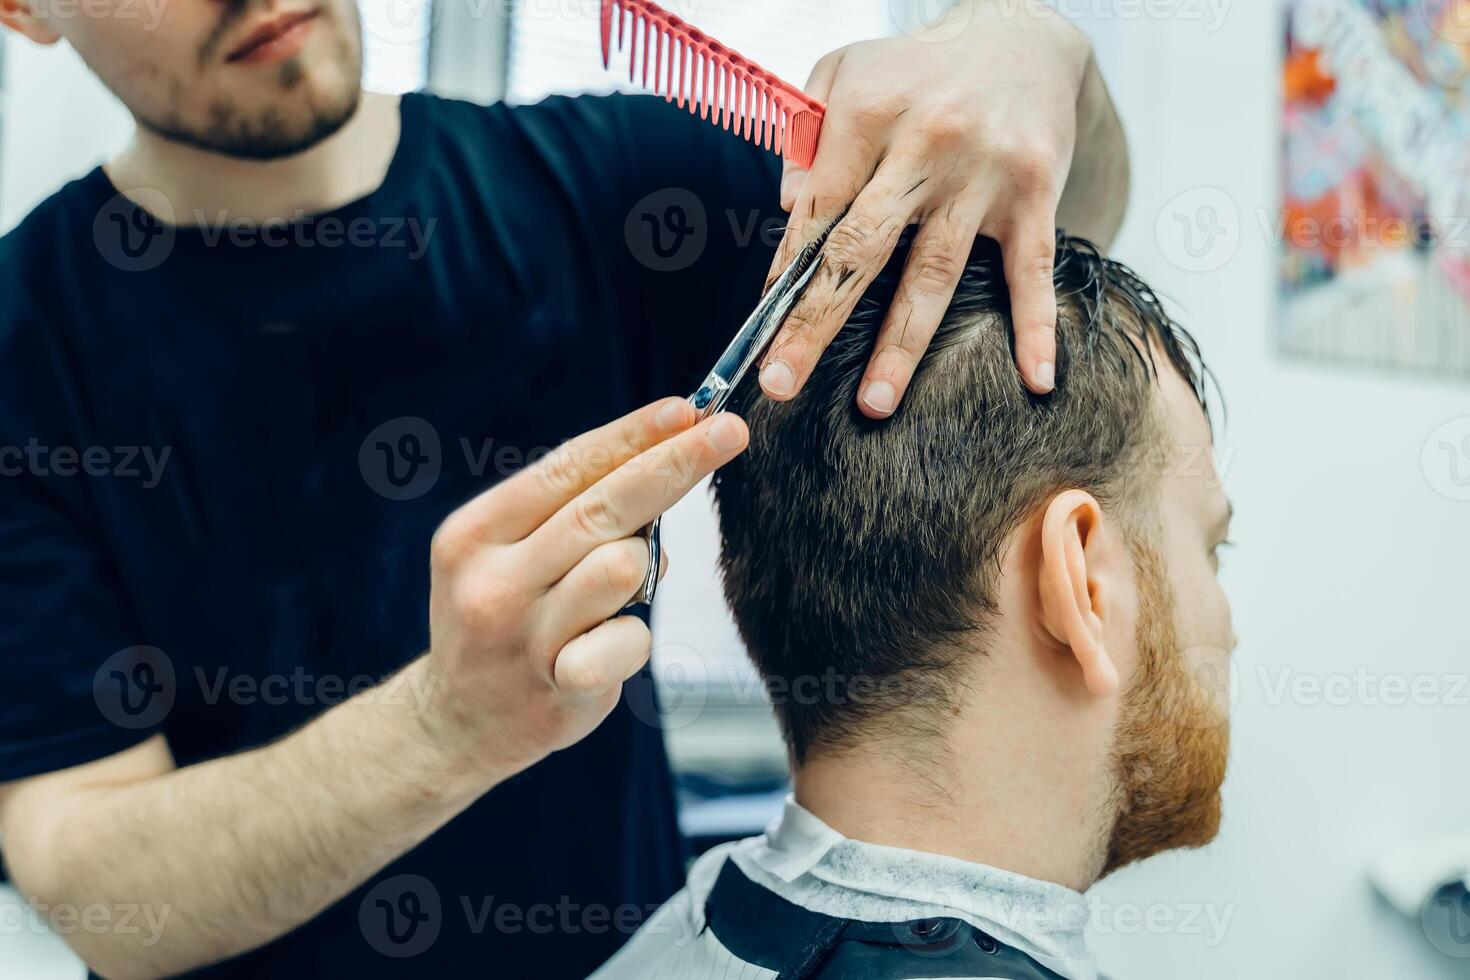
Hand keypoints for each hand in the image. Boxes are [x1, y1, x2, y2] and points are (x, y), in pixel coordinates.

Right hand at [422, 398, 747, 772]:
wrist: (453, 723)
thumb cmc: (499, 621)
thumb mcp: (506, 558)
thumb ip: (570, 518)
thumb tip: (662, 471)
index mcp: (475, 533)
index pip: (565, 468)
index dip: (631, 435)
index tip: (686, 408)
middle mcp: (491, 580)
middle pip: (602, 508)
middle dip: (673, 464)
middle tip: (729, 431)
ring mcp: (523, 637)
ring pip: (622, 568)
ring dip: (642, 567)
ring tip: (616, 593)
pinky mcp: (558, 687)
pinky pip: (631, 638)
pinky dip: (634, 637)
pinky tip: (605, 648)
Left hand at [759, 0, 1095, 413]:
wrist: (1023, 33)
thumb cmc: (917, 69)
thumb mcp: (846, 72)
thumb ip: (805, 136)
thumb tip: (790, 209)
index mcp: (868, 112)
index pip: (816, 212)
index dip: (786, 277)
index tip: (762, 335)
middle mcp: (925, 142)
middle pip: (862, 251)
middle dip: (817, 323)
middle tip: (785, 383)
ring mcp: (983, 172)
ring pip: (934, 272)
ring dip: (903, 346)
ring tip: (875, 403)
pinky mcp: (1036, 191)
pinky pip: (1033, 270)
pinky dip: (1036, 327)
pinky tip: (1035, 379)